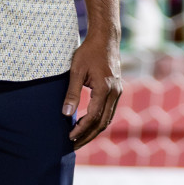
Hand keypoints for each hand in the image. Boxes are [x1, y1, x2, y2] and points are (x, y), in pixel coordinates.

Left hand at [64, 34, 122, 149]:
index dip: (81, 129)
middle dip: (88, 136)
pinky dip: (99, 121)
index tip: (69, 137)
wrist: (105, 39)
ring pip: (108, 118)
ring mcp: (118, 91)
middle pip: (103, 122)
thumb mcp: (76, 71)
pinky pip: (109, 111)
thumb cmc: (89, 52)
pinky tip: (88, 124)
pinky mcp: (116, 90)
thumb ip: (71, 94)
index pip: (93, 116)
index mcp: (105, 89)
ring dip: (94, 130)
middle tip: (73, 145)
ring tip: (79, 139)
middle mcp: (115, 92)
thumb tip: (65, 114)